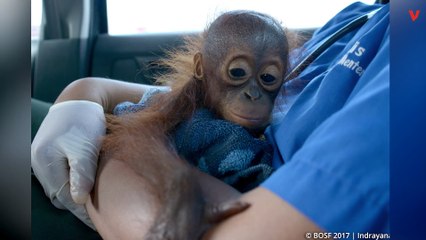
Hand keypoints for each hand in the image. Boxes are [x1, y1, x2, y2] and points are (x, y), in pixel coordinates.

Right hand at [31, 100, 105, 227]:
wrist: (81, 99)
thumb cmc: (85, 121)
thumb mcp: (85, 148)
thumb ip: (82, 174)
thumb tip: (79, 200)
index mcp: (44, 161)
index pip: (63, 195)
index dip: (81, 209)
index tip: (97, 219)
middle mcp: (38, 161)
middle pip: (59, 192)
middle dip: (77, 203)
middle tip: (98, 213)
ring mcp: (42, 157)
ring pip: (60, 184)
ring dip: (75, 192)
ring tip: (95, 201)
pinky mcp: (50, 153)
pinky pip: (60, 175)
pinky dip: (73, 182)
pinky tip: (87, 185)